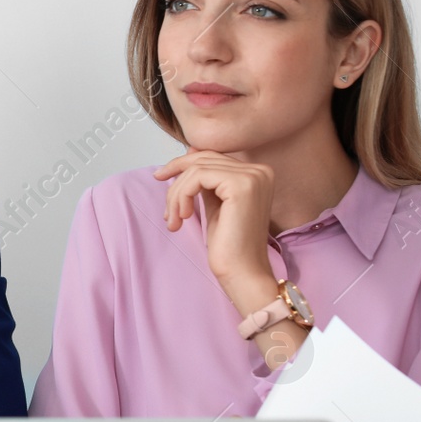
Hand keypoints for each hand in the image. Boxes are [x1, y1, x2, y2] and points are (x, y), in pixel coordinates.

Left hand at [154, 149, 279, 317]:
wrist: (242, 272)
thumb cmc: (229, 243)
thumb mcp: (214, 202)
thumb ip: (206, 178)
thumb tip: (190, 149)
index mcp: (257, 173)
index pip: (211, 156)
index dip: (182, 165)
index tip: (160, 177)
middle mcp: (260, 170)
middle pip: (202, 160)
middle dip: (176, 183)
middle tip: (166, 210)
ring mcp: (253, 176)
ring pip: (196, 169)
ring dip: (176, 195)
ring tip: (173, 220)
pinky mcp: (241, 185)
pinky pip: (197, 177)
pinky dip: (182, 196)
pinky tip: (182, 218)